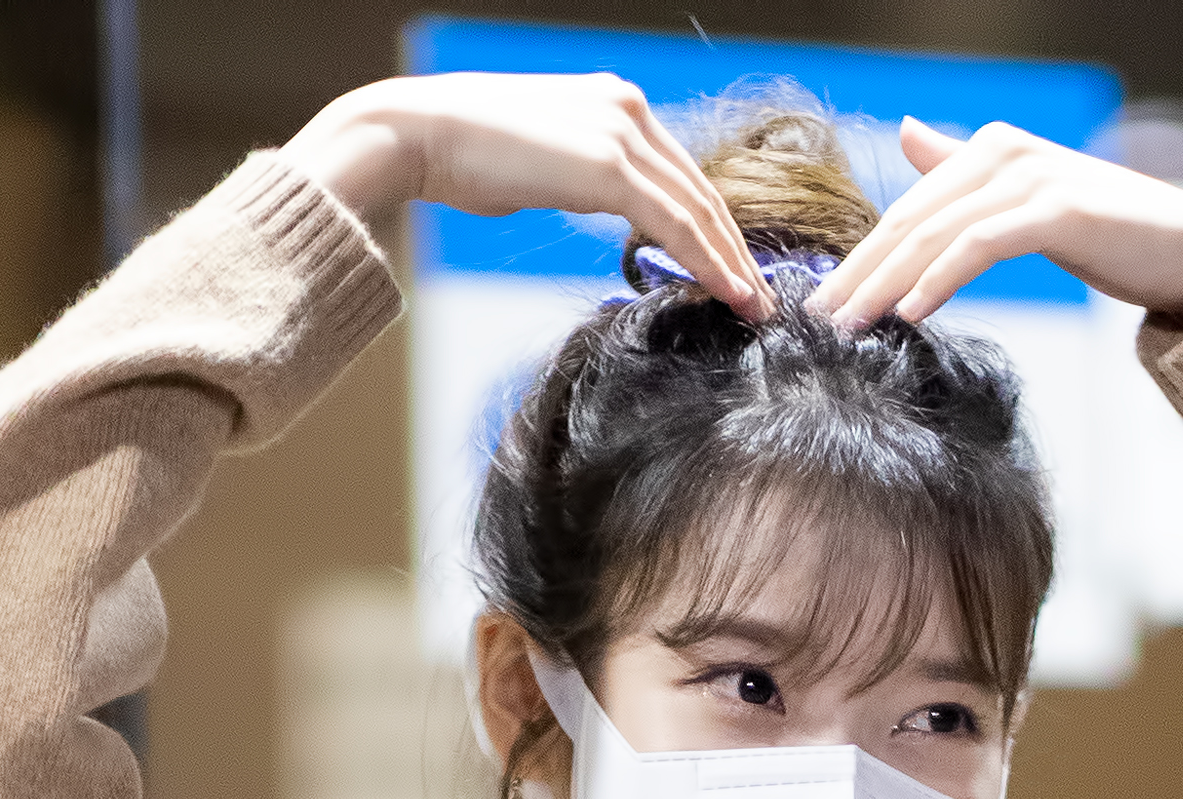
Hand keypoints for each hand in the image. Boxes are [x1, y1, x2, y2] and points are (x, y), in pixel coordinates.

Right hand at [284, 72, 765, 317]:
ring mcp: (621, 132)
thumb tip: (596, 207)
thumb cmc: (466, 157)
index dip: (714, 229)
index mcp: (615, 104)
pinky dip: (709, 262)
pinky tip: (729, 293)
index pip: (681, 176)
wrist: (421, 134)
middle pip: (702, 192)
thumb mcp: (542, 165)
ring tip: (755, 309)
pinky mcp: (609, 165)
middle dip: (736, 251)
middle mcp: (627, 108)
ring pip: (698, 209)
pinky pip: (675, 223)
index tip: (735, 273)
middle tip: (762, 301)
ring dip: (732, 265)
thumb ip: (582, 179)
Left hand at [808, 116, 1182, 328]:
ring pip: (936, 235)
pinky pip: (980, 247)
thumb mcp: (1026, 202)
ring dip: (885, 285)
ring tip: (849, 328)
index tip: (821, 303)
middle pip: (911, 221)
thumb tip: (909, 136)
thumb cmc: (1112, 234)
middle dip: (859, 273)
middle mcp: (1005, 152)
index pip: (909, 211)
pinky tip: (909, 315)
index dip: (861, 257)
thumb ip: (964, 174)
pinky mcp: (1056, 209)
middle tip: (816, 322)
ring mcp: (1031, 178)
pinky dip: (939, 280)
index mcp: (991, 149)